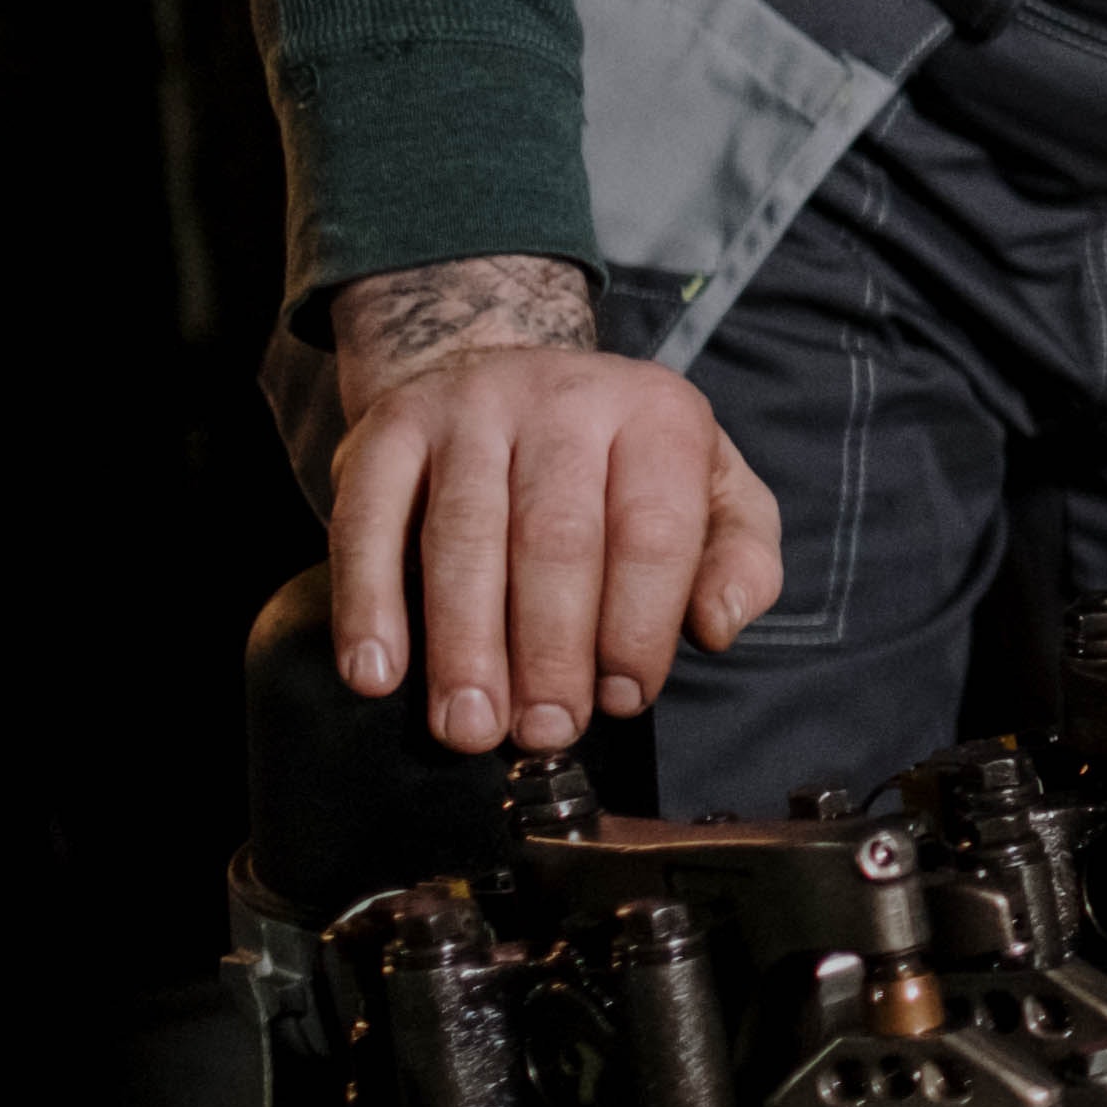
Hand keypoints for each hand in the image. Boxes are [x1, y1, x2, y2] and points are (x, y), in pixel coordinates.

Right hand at [325, 257, 785, 756]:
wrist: (504, 375)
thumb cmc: (620, 466)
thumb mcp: (712, 490)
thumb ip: (739, 558)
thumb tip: (717, 625)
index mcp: (656, 415)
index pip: (653, 531)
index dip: (637, 626)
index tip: (621, 699)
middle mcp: (563, 398)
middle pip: (555, 539)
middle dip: (550, 650)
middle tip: (544, 731)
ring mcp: (467, 408)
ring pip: (462, 536)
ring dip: (463, 644)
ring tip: (469, 725)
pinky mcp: (387, 430)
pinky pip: (367, 519)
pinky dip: (367, 601)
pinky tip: (375, 672)